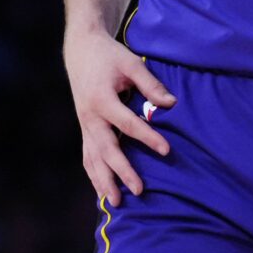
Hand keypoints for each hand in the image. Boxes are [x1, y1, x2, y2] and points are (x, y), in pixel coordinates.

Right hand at [63, 30, 172, 207]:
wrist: (81, 50)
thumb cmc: (109, 56)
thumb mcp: (131, 63)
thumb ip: (150, 84)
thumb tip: (171, 104)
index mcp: (101, 99)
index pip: (127, 123)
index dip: (147, 137)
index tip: (166, 150)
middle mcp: (90, 116)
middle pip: (106, 149)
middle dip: (122, 171)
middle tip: (139, 190)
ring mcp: (85, 125)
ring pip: (93, 158)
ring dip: (104, 181)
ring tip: (117, 202)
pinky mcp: (84, 129)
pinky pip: (87, 156)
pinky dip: (94, 174)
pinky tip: (103, 191)